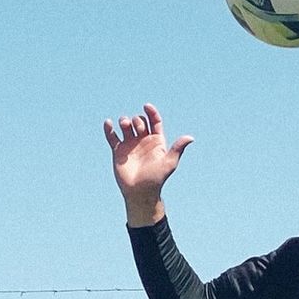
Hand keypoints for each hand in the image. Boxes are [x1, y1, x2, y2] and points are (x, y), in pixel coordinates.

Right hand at [103, 104, 193, 220]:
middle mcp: (143, 141)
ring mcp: (130, 145)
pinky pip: (112, 137)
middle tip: (136, 127)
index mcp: (156, 141)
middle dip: (137, 119)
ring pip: (126, 126)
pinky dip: (109, 129)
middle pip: (139, 121)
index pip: (154, 121)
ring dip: (124, 121)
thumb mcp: (169, 163)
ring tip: (125, 125)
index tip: (146, 106)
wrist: (140, 192)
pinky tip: (108, 123)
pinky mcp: (118, 151)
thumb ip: (178, 149)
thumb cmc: (156, 179)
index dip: (151, 112)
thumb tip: (190, 138)